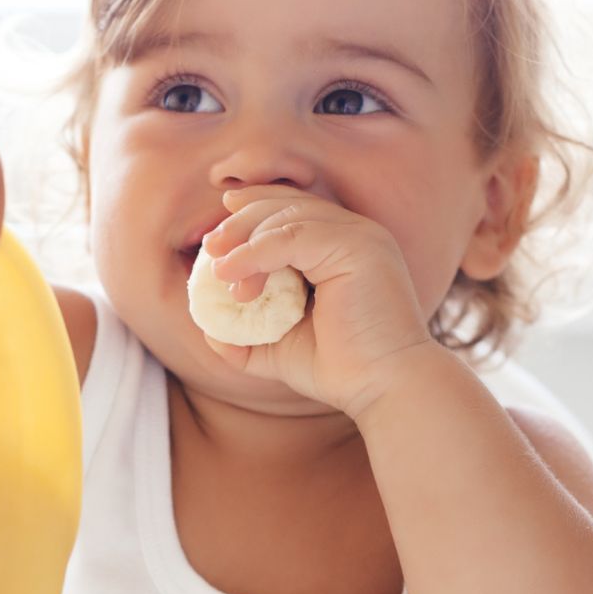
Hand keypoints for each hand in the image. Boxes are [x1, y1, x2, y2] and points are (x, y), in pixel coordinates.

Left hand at [200, 185, 432, 420]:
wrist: (384, 389)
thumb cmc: (341, 370)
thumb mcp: (281, 347)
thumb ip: (247, 336)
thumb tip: (209, 331)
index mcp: (344, 247)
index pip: (295, 208)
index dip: (254, 207)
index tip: (219, 227)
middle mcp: (356, 234)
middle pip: (288, 204)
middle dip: (241, 221)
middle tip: (210, 247)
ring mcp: (361, 236)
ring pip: (289, 216)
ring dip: (245, 239)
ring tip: (220, 272)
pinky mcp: (359, 247)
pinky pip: (294, 235)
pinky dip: (256, 251)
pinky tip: (232, 274)